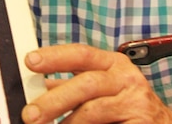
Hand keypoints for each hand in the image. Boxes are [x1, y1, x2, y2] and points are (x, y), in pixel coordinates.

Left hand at [21, 43, 171, 123]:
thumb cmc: (127, 104)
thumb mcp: (103, 88)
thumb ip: (72, 86)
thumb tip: (37, 86)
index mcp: (113, 64)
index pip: (82, 54)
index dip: (55, 56)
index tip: (30, 61)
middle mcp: (126, 78)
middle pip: (86, 83)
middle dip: (54, 99)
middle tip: (30, 114)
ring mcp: (136, 102)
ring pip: (93, 110)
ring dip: (68, 123)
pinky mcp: (141, 123)